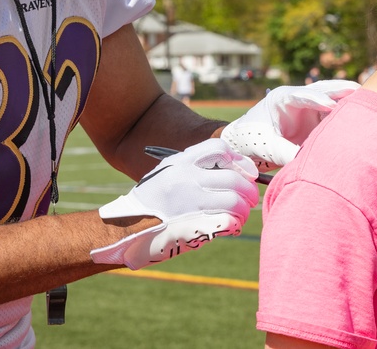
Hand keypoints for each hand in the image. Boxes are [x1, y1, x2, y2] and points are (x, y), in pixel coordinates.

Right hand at [90, 139, 258, 268]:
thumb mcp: (168, 174)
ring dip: (244, 209)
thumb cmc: (150, 202)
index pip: (220, 149)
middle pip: (233, 178)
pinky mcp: (194, 225)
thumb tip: (234, 173)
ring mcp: (191, 202)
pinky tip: (232, 226)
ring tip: (242, 214)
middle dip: (249, 189)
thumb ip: (195, 170)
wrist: (125, 227)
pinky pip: (228, 221)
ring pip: (234, 200)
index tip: (246, 172)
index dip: (239, 160)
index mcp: (181, 162)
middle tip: (251, 198)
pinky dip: (235, 223)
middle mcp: (187, 179)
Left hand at [220, 79, 358, 170]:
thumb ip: (284, 152)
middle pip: (323, 89)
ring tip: (370, 101)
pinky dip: (347, 113)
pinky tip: (364, 115)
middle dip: (341, 89)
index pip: (301, 95)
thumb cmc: (252, 139)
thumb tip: (305, 161)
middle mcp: (298, 98)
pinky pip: (334, 113)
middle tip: (361, 91)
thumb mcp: (266, 146)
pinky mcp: (317, 117)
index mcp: (281, 99)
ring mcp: (309, 106)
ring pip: (332, 98)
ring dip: (349, 99)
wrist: (246, 140)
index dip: (317, 99)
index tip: (330, 105)